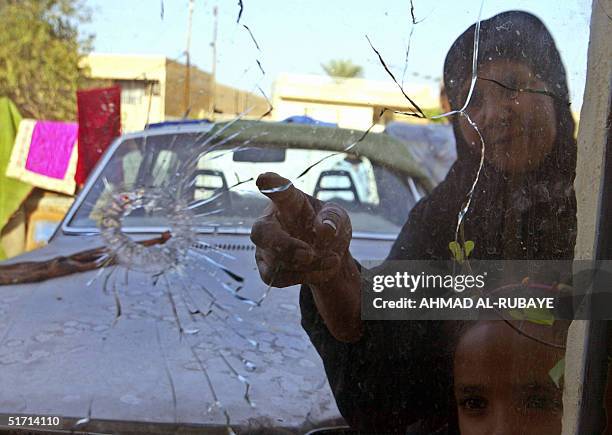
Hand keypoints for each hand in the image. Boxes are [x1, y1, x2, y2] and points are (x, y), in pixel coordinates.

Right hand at [250, 172, 352, 287]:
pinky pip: (278, 278)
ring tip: (333, 259)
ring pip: (275, 260)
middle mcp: (271, 221)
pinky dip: (305, 277)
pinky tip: (323, 270)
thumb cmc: (328, 226)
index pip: (278, 190)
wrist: (329, 254)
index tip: (264, 179)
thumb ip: (333, 219)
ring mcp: (265, 246)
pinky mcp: (267, 268)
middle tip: (309, 254)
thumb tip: (324, 229)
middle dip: (284, 246)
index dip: (270, 185)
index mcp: (289, 201)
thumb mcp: (338, 218)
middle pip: (261, 232)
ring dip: (307, 265)